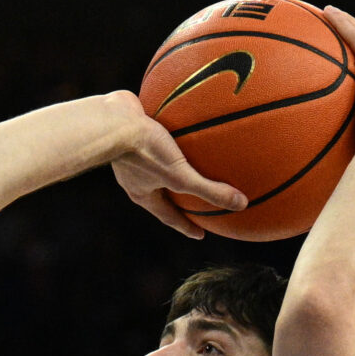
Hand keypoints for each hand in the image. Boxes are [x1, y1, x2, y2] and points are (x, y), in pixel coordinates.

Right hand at [107, 92, 246, 239]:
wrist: (112, 121)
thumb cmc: (143, 151)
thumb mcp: (180, 176)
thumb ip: (209, 191)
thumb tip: (242, 205)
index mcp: (143, 194)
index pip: (169, 217)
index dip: (186, 226)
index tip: (200, 234)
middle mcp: (136, 177)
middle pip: (162, 191)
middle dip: (180, 197)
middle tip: (197, 202)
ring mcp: (133, 154)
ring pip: (160, 163)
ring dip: (176, 164)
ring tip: (192, 160)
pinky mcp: (134, 130)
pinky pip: (158, 134)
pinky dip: (173, 133)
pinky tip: (187, 121)